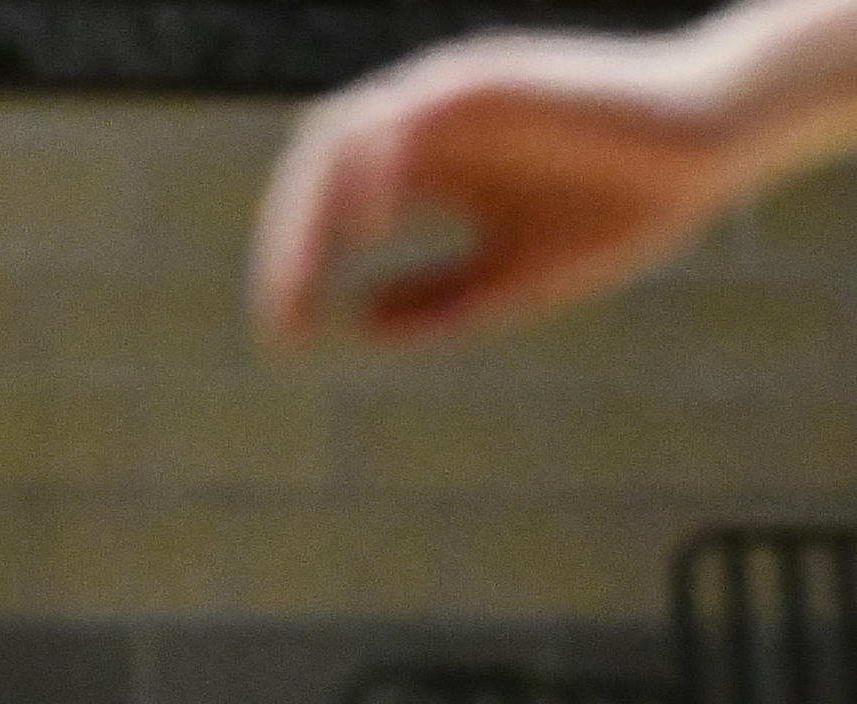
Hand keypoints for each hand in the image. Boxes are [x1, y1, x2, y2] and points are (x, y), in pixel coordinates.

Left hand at [251, 30, 750, 346]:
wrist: (709, 148)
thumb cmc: (622, 208)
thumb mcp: (513, 278)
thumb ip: (438, 299)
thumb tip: (358, 324)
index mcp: (426, 170)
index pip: (325, 211)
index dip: (293, 269)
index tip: (287, 337)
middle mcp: (424, 129)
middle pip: (316, 174)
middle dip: (287, 246)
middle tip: (283, 320)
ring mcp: (451, 97)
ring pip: (345, 136)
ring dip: (313, 210)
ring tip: (306, 280)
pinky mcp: (489, 77)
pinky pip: (408, 113)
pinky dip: (377, 165)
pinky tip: (372, 228)